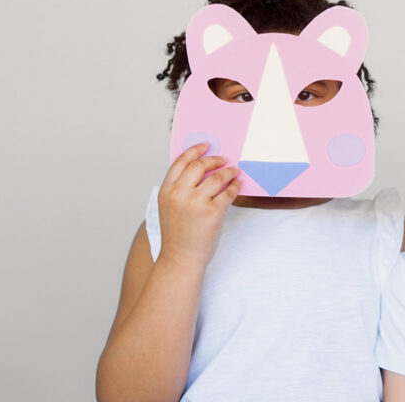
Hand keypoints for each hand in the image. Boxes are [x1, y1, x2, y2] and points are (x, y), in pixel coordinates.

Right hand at [156, 142, 241, 269]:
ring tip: (234, 172)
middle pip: (200, 165)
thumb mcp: (169, 207)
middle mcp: (179, 194)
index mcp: (166, 191)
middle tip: (225, 159)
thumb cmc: (177, 234)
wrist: (180, 258)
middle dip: (215, 159)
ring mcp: (196, 203)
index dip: (195, 150)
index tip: (206, 145)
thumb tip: (202, 168)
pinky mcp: (213, 212)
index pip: (180, 162)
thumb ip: (180, 188)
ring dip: (229, 172)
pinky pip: (228, 192)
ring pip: (217, 177)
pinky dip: (235, 186)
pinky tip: (237, 185)